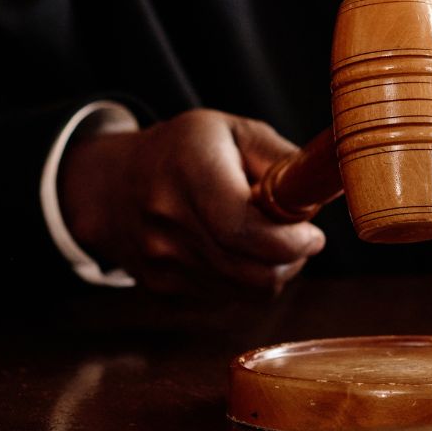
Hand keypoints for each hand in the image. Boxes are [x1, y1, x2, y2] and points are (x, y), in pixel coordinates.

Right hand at [58, 109, 325, 295]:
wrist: (110, 186)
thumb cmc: (185, 151)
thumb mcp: (234, 132)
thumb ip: (282, 159)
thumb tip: (321, 191)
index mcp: (190, 171)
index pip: (245, 230)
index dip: (290, 242)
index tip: (312, 235)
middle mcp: (167, 220)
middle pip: (251, 271)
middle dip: (291, 260)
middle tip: (301, 239)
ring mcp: (160, 260)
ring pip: (244, 291)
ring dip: (271, 272)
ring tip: (268, 240)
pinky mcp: (160, 288)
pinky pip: (225, 299)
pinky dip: (243, 281)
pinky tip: (235, 252)